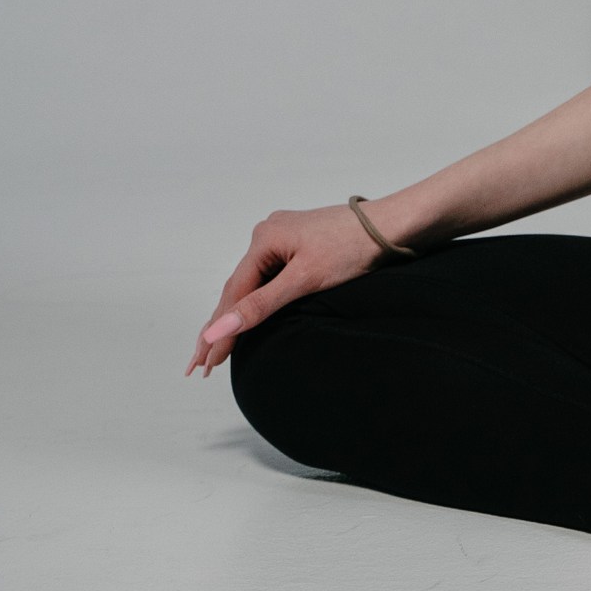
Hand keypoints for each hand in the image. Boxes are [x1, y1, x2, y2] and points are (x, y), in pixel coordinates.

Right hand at [186, 201, 389, 375]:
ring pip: (253, 284)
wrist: (392, 225)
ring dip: (236, 315)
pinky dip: (256, 301)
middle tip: (198, 365)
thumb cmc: (353, 247)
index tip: (204, 364)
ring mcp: (284, 238)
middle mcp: (268, 233)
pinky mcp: (299, 244)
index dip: (219, 331)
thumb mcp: (304, 280)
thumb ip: (261, 306)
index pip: (234, 294)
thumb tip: (218, 329)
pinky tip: (248, 317)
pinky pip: (268, 277)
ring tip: (216, 349)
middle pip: (238, 288)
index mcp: (264, 237)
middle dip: (219, 326)